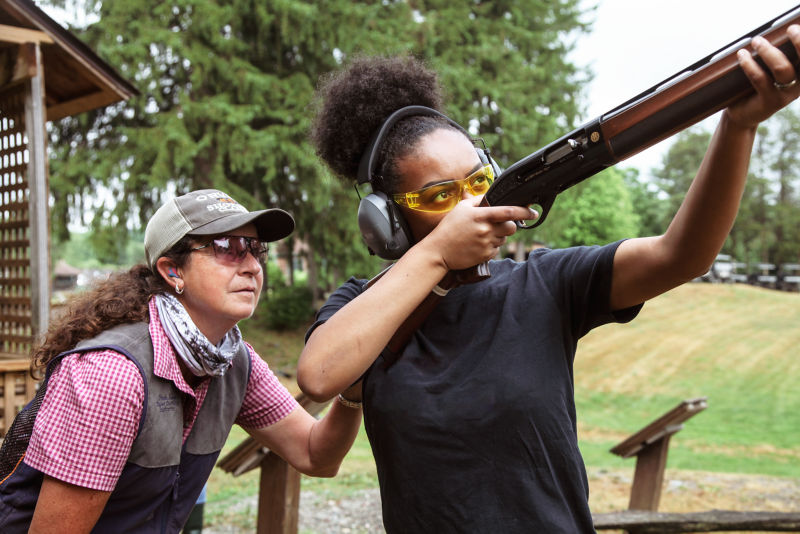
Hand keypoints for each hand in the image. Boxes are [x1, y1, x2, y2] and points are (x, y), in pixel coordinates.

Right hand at [421, 196, 536, 270]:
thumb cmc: (448, 228)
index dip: (524, 211)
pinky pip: (496, 249)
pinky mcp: (486, 255)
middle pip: (511, 227)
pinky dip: (491, 246)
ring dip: (498, 235)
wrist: (439, 251)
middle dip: (510, 225)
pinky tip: (478, 243)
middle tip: (499, 224)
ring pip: (504, 238)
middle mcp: (486, 230)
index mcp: (481, 216)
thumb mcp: (461, 208)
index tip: (533, 211)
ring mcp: (487, 244)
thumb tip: (490, 195)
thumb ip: (477, 199)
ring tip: (482, 234)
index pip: (509, 212)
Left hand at [727, 25, 799, 127]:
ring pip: (782, 68)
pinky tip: (742, 54)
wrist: (744, 113)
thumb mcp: (772, 68)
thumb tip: (781, 27)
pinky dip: (750, 64)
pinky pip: (760, 79)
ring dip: (768, 51)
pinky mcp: (770, 102)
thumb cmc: (760, 83)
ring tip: (756, 40)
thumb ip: (780, 52)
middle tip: (790, 29)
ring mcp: (787, 94)